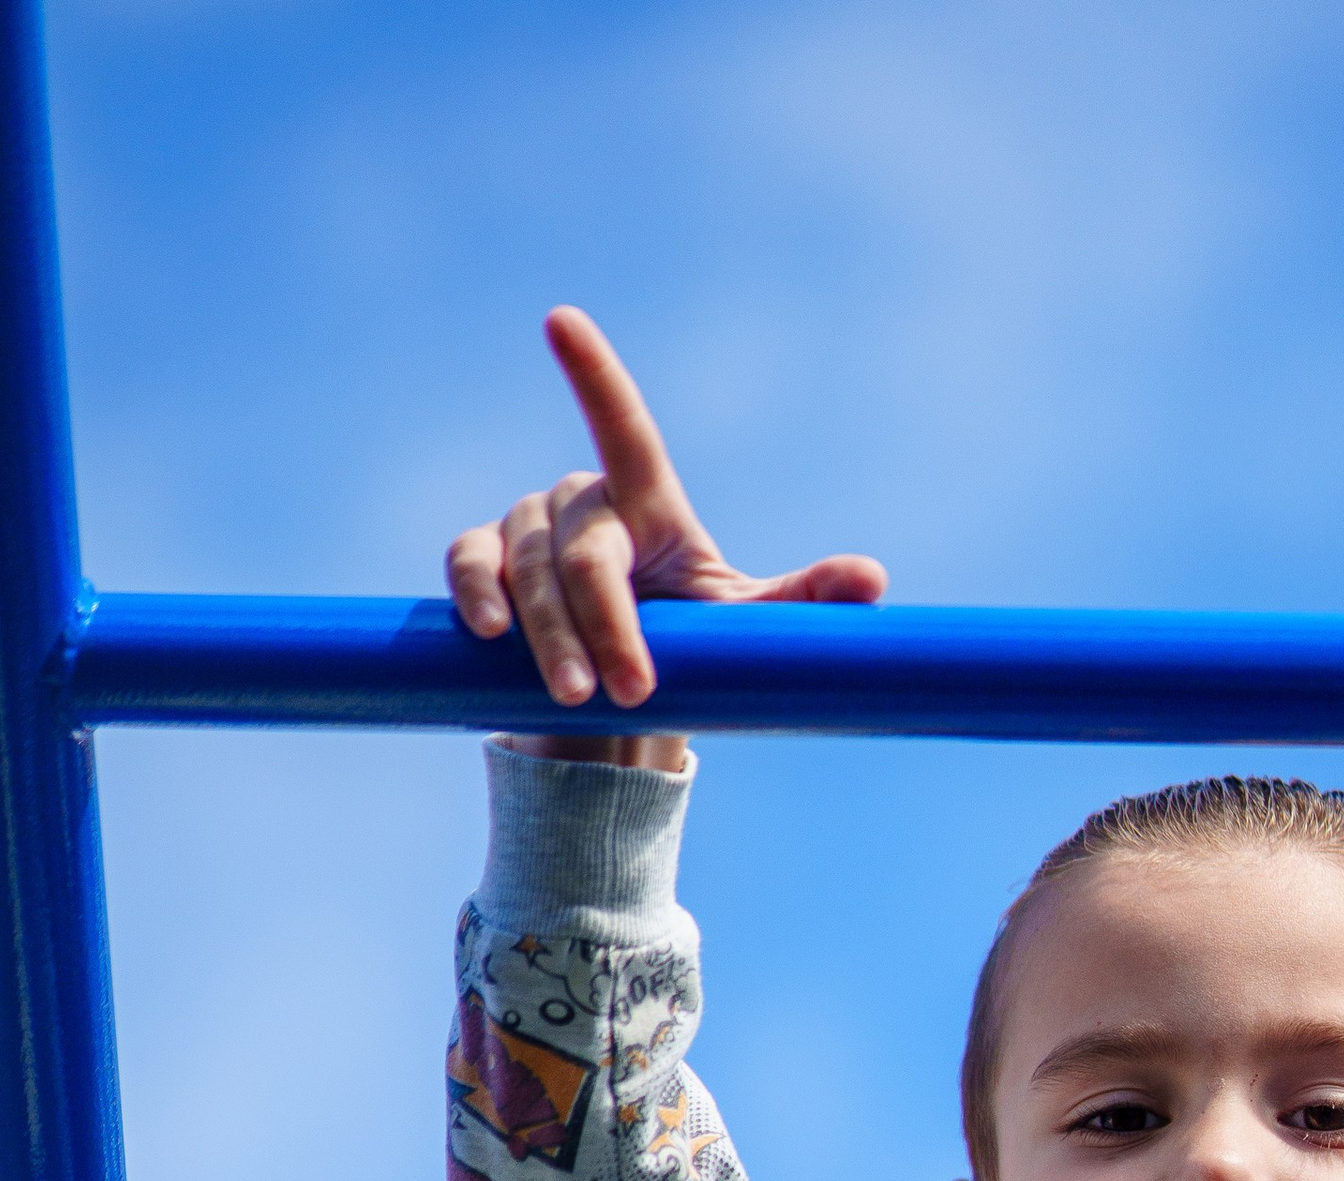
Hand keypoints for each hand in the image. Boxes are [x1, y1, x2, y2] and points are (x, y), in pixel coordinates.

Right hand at [446, 309, 886, 768]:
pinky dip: (479, 592)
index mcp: (647, 503)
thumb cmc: (691, 643)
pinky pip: (471, 563)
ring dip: (549, 634)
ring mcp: (527, 529)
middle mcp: (583, 503)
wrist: (622, 692)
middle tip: (627, 692)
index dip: (594, 376)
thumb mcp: (747, 626)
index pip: (623, 428)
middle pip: (584, 555)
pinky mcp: (485, 561)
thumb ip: (803, 602)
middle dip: (604, 624)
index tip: (561, 320)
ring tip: (573, 697)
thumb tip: (872, 581)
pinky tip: (490, 630)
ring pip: (529, 570)